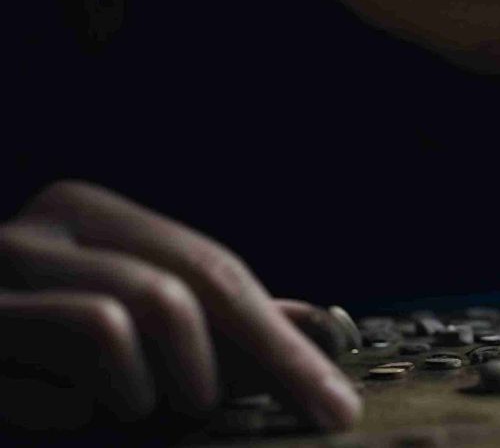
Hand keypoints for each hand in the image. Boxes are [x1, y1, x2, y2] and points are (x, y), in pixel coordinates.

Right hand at [0, 181, 360, 431]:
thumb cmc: (28, 360)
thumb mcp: (132, 334)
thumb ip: (216, 327)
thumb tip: (319, 330)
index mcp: (92, 217)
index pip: (217, 270)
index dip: (286, 341)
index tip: (337, 404)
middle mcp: (42, 228)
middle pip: (189, 284)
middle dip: (256, 361)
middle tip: (283, 412)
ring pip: (134, 316)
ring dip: (155, 388)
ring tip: (139, 408)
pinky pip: (69, 352)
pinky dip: (82, 404)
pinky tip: (61, 411)